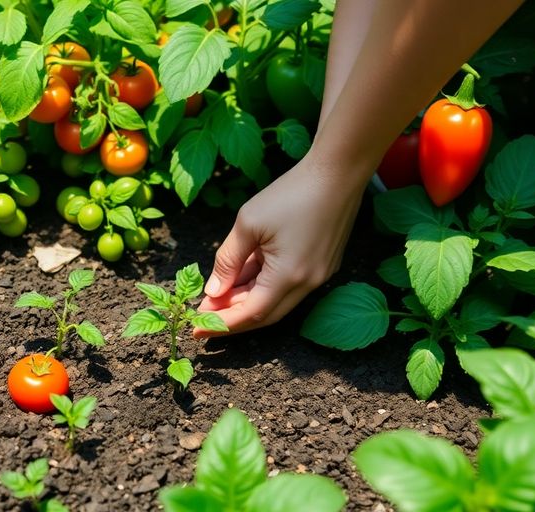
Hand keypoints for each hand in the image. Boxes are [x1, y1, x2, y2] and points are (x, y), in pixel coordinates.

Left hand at [194, 154, 366, 336]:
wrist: (337, 172)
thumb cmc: (291, 193)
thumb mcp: (248, 223)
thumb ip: (228, 260)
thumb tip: (214, 291)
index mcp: (289, 276)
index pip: (251, 314)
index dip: (222, 324)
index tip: (197, 329)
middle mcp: (308, 283)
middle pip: (265, 314)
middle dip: (232, 317)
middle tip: (204, 315)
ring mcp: (319, 275)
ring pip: (277, 300)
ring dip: (247, 301)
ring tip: (218, 295)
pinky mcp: (323, 265)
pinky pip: (288, 286)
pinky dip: (263, 287)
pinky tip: (242, 278)